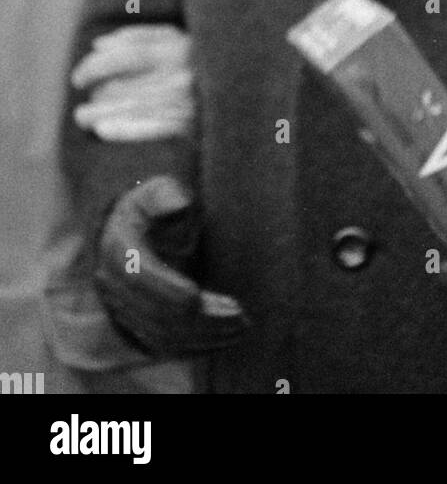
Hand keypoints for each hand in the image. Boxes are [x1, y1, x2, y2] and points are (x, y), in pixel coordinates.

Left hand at [72, 25, 193, 140]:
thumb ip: (141, 37)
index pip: (129, 55)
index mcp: (183, 48)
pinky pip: (154, 130)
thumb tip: (99, 45)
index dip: (97, 65)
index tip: (78, 77)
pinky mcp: (197, 128)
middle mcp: (186, 74)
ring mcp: (192, 102)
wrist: (249, 90)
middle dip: (98, 95)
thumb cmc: (205, 63)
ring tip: (83, 118)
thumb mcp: (181, 39)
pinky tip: (104, 131)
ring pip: (135, 108)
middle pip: (128, 84)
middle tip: (80, 106)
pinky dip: (126, 129)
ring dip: (102, 114)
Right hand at [95, 175, 248, 357]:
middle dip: (198, 318)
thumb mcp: (157, 190)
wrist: (131, 230)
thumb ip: (166, 195)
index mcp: (118, 248)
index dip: (165, 289)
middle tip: (240, 315)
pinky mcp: (140, 324)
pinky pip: (166, 344)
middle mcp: (115, 285)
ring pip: (162, 334)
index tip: (197, 295)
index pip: (137, 276)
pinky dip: (196, 345)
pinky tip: (227, 337)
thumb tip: (179, 204)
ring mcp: (125, 308)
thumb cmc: (153, 206)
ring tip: (241, 326)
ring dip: (203, 335)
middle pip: (155, 312)